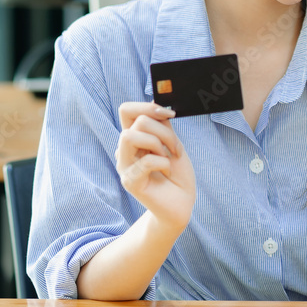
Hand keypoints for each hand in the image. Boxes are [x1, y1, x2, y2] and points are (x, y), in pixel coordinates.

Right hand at [115, 102, 195, 233]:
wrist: (182, 203)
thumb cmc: (177, 174)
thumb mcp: (172, 143)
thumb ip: (161, 126)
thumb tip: (155, 104)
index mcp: (135, 138)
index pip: (126, 110)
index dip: (147, 107)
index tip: (170, 115)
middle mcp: (125, 150)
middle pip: (135, 121)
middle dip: (163, 130)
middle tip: (175, 147)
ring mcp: (124, 166)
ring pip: (130, 136)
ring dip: (158, 143)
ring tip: (168, 157)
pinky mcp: (130, 182)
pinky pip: (145, 160)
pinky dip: (163, 163)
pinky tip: (167, 172)